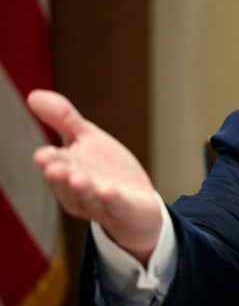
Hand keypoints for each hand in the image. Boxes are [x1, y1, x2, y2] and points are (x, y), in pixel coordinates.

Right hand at [27, 89, 161, 264]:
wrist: (137, 203)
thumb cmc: (106, 170)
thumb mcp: (87, 138)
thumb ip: (63, 119)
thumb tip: (34, 94)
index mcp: (66, 171)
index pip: (54, 165)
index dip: (49, 161)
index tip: (43, 154)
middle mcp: (78, 191)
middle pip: (66, 183)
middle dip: (60, 176)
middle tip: (54, 168)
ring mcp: (100, 203)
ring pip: (88, 197)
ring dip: (82, 189)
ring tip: (80, 179)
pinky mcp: (124, 210)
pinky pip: (116, 206)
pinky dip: (111, 199)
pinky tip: (108, 190)